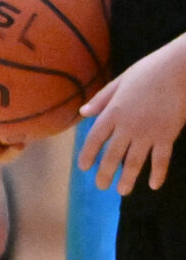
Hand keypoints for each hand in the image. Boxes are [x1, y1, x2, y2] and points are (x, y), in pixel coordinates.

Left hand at [78, 43, 185, 193]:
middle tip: (102, 186)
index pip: (94, 139)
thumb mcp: (120, 81)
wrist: (180, 68)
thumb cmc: (150, 70)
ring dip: (128, 178)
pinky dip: (158, 173)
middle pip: (112, 155)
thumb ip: (102, 99)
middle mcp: (127, 126)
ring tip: (122, 191)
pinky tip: (154, 185)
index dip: (88, 155)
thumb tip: (83, 113)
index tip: (84, 167)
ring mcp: (148, 132)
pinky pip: (161, 159)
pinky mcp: (168, 134)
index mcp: (113, 112)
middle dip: (105, 173)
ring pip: (134, 161)